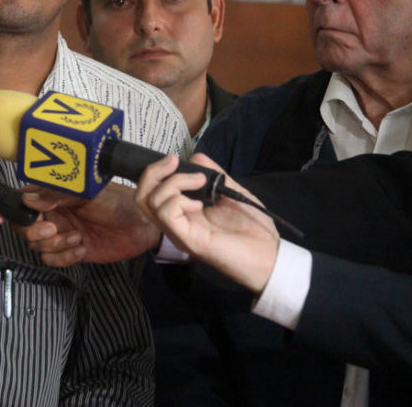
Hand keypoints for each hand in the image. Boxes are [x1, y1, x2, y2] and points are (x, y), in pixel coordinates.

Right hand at [0, 182, 161, 266]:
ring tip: (76, 238)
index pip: (21, 201)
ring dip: (54, 245)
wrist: (142, 226)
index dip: (6, 208)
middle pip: (23, 227)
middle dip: (33, 232)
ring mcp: (61, 233)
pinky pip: (52, 260)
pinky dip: (64, 257)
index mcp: (53, 196)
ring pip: (37, 246)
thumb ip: (56, 196)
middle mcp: (53, 214)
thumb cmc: (118, 202)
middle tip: (53, 229)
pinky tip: (81, 248)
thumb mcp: (87, 193)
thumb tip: (29, 199)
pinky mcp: (70, 251)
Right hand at [135, 154, 278, 291]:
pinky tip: (200, 204)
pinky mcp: (187, 240)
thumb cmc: (252, 226)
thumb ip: (213, 174)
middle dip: (154, 172)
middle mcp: (174, 222)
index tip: (176, 159)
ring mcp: (178, 232)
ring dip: (173, 183)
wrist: (270, 254)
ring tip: (199, 182)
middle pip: (142, 196)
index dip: (156, 171)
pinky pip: (166, 215)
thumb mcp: (231, 190)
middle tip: (175, 162)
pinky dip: (179, 201)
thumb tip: (194, 157)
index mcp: (182, 212)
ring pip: (150, 202)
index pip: (150, 191)